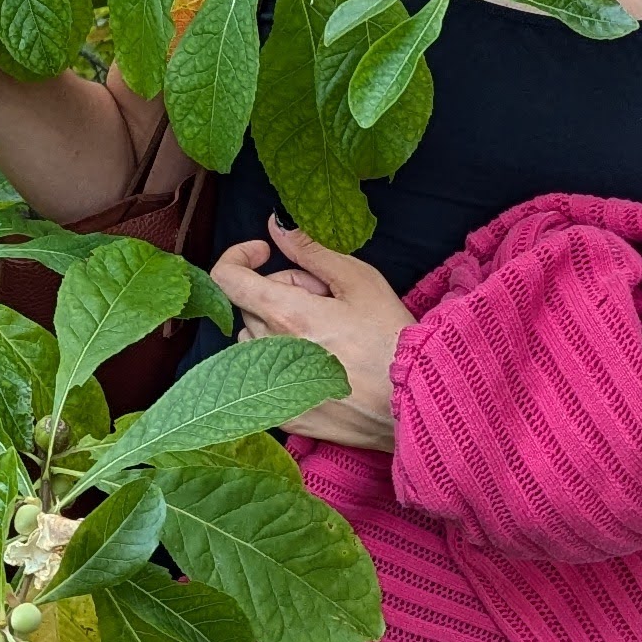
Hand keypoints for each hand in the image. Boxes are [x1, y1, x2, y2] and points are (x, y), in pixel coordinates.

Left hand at [215, 224, 402, 451]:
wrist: (413, 403)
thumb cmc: (391, 339)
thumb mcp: (358, 281)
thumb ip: (310, 250)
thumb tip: (277, 226)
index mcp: (285, 314)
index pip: (227, 278)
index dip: (240, 256)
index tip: (265, 253)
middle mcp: (270, 352)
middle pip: (251, 305)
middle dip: (282, 290)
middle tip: (326, 299)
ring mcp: (273, 388)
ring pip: (255, 341)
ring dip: (279, 328)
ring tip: (327, 334)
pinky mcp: (283, 415)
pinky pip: (266, 376)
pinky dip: (285, 362)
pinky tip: (324, 364)